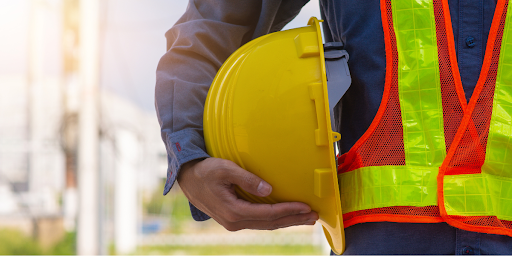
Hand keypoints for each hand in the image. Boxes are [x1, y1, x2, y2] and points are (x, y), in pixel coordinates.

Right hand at [177, 157, 318, 230]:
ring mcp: (234, 223)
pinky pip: (260, 222)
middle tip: (314, 216)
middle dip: (294, 219)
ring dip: (287, 220)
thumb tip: (268, 190)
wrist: (187, 180)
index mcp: (233, 211)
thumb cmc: (205, 171)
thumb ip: (246, 179)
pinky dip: (276, 219)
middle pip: (271, 223)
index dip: (289, 210)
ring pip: (266, 224)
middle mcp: (235, 221)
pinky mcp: (235, 219)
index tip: (306, 207)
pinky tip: (286, 216)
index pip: (268, 214)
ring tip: (306, 218)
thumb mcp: (224, 169)